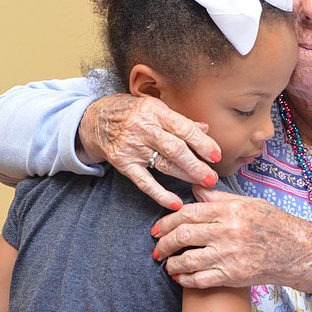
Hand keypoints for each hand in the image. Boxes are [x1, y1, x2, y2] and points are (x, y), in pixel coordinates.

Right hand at [77, 94, 220, 208]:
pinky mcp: (123, 163)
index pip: (183, 128)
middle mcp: (143, 128)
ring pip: (164, 165)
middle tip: (212, 176)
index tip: (216, 155)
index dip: (202, 143)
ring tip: (202, 183)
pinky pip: (144, 182)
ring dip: (186, 176)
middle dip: (197, 164)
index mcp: (155, 111)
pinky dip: (160, 194)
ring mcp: (132, 147)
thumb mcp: (155, 108)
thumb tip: (205, 129)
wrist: (95, 118)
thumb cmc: (131, 112)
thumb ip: (179, 120)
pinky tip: (175, 202)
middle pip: (175, 149)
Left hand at [152, 186, 311, 292]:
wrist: (298, 251)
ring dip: (171, 263)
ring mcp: (230, 255)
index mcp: (230, 210)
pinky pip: (201, 279)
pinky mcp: (233, 275)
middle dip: (164, 242)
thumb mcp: (249, 203)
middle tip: (157, 248)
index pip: (188, 213)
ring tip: (166, 263)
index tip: (157, 229)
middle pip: (183, 235)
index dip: (167, 221)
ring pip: (188, 259)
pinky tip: (181, 277)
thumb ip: (218, 199)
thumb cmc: (275, 224)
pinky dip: (186, 279)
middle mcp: (228, 231)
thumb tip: (195, 188)